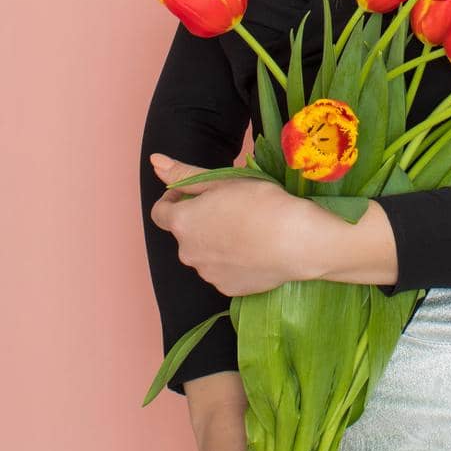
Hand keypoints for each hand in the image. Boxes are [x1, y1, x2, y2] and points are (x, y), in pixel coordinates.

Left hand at [149, 153, 303, 295]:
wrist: (296, 241)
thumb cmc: (260, 203)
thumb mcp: (221, 181)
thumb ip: (184, 174)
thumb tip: (155, 161)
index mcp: (183, 222)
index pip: (160, 212)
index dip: (173, 200)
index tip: (194, 195)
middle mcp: (188, 252)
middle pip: (185, 234)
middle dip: (200, 221)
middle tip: (230, 208)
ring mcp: (207, 273)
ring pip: (204, 253)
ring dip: (215, 242)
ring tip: (246, 230)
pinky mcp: (227, 288)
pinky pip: (222, 271)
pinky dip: (232, 261)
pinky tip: (254, 250)